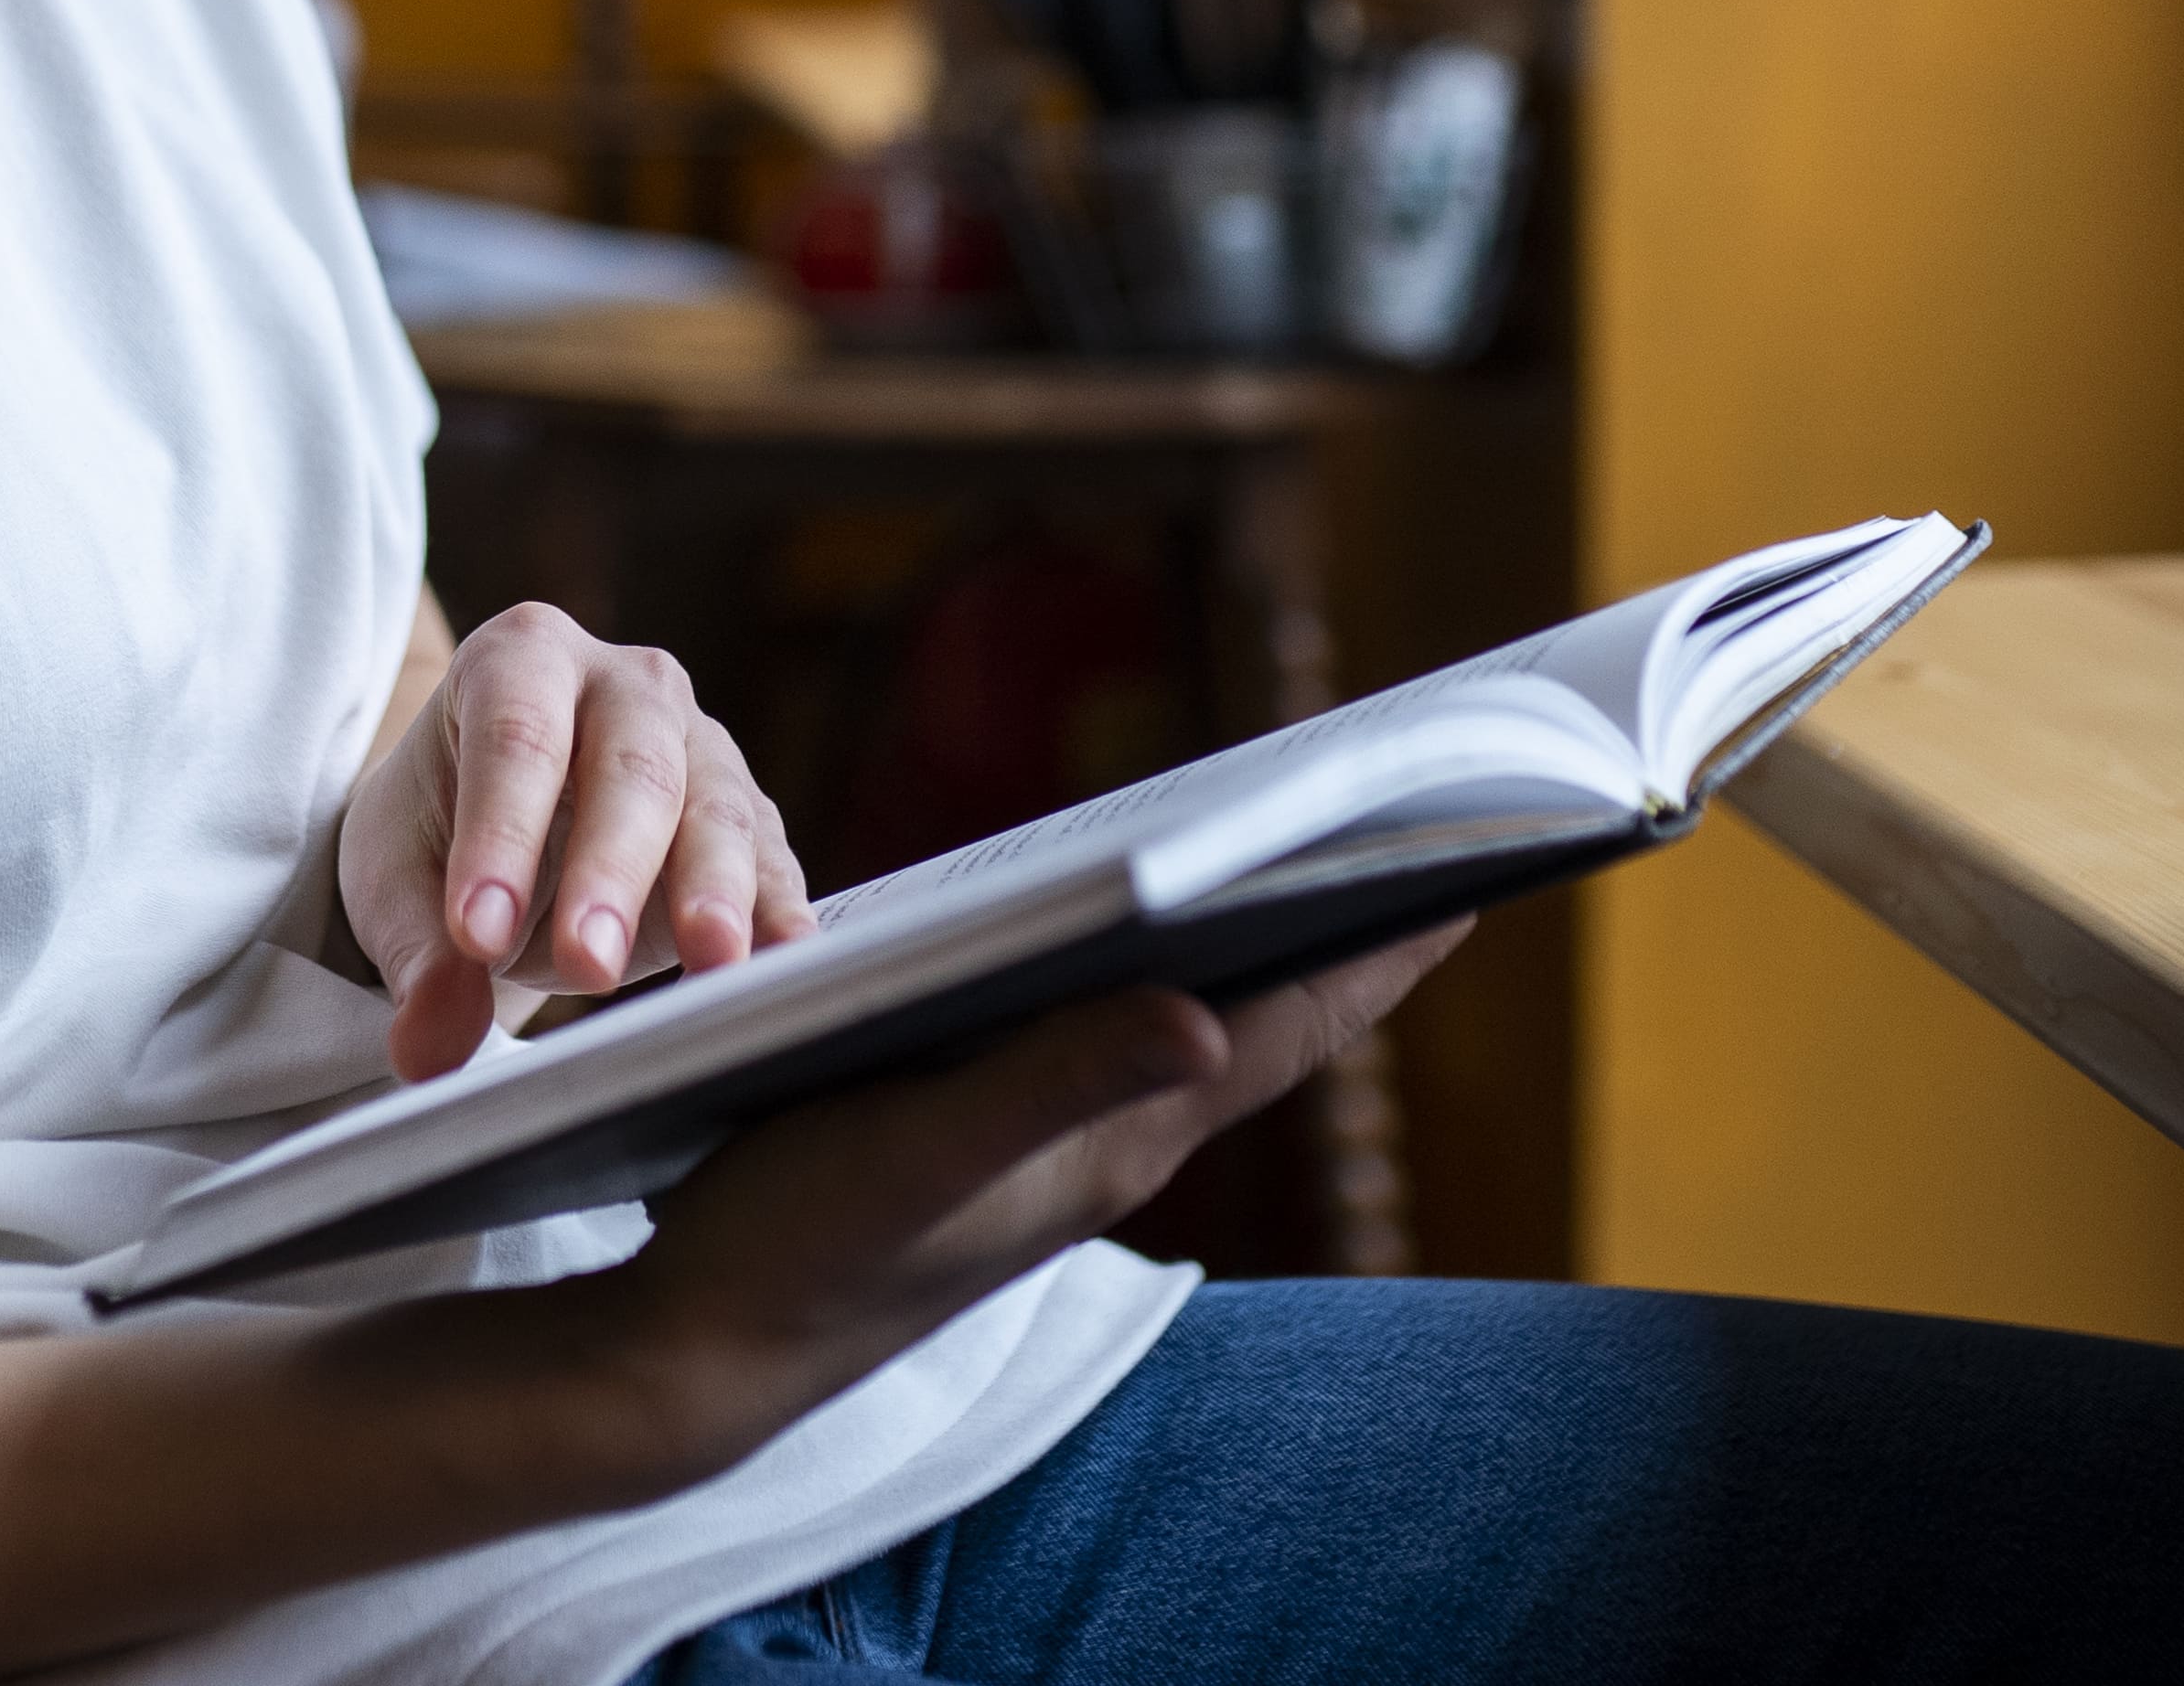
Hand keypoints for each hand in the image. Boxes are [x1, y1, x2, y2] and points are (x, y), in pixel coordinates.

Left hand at [340, 603, 809, 1082]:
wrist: (497, 829)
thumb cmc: (438, 833)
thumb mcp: (395, 883)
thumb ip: (416, 957)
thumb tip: (430, 1045)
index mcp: (518, 660)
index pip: (515, 740)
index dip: (501, 836)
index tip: (478, 935)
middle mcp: (623, 684)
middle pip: (630, 767)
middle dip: (612, 868)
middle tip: (588, 963)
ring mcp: (698, 745)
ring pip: (718, 810)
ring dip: (715, 890)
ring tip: (711, 959)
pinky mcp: (747, 818)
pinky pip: (771, 864)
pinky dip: (778, 916)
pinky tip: (782, 963)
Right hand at [590, 921, 1470, 1483]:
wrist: (708, 1348)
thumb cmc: (809, 1242)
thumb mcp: (927, 1147)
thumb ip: (1057, 1083)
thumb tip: (1208, 1020)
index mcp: (1118, 1143)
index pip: (1287, 1032)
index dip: (1380, 953)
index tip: (1476, 874)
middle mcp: (1110, 1144)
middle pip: (1266, 1024)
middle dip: (1347, 931)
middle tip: (1422, 834)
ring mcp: (1057, 1146)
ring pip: (1196, 1030)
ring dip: (1260, 947)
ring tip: (1316, 861)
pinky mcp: (995, 1138)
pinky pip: (1116, 1039)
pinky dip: (1156, 970)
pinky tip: (1135, 929)